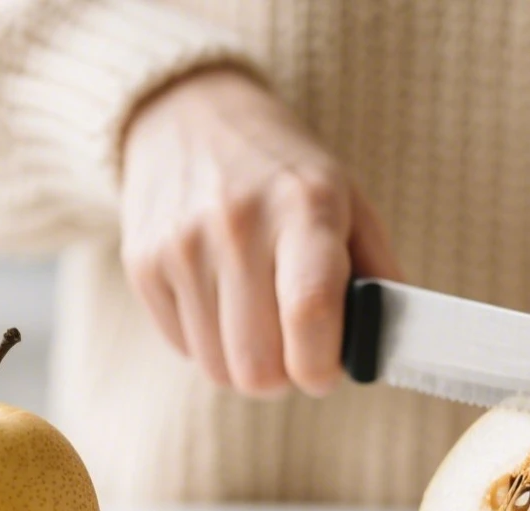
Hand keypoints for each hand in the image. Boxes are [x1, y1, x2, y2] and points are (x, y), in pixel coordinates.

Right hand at [120, 69, 401, 395]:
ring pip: (220, 370)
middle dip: (286, 375)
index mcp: (305, 205)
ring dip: (248, 363)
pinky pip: (185, 351)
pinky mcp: (142, 264)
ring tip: (261, 320)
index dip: (322, 367)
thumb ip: (381, 277)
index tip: (328, 370)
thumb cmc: (287, 176)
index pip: (310, 311)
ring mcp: (181, 244)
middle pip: (258, 366)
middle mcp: (237, 223)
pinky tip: (222, 300)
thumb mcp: (350, 202)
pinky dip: (210, 343)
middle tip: (298, 348)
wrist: (188, 117)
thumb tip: (387, 352)